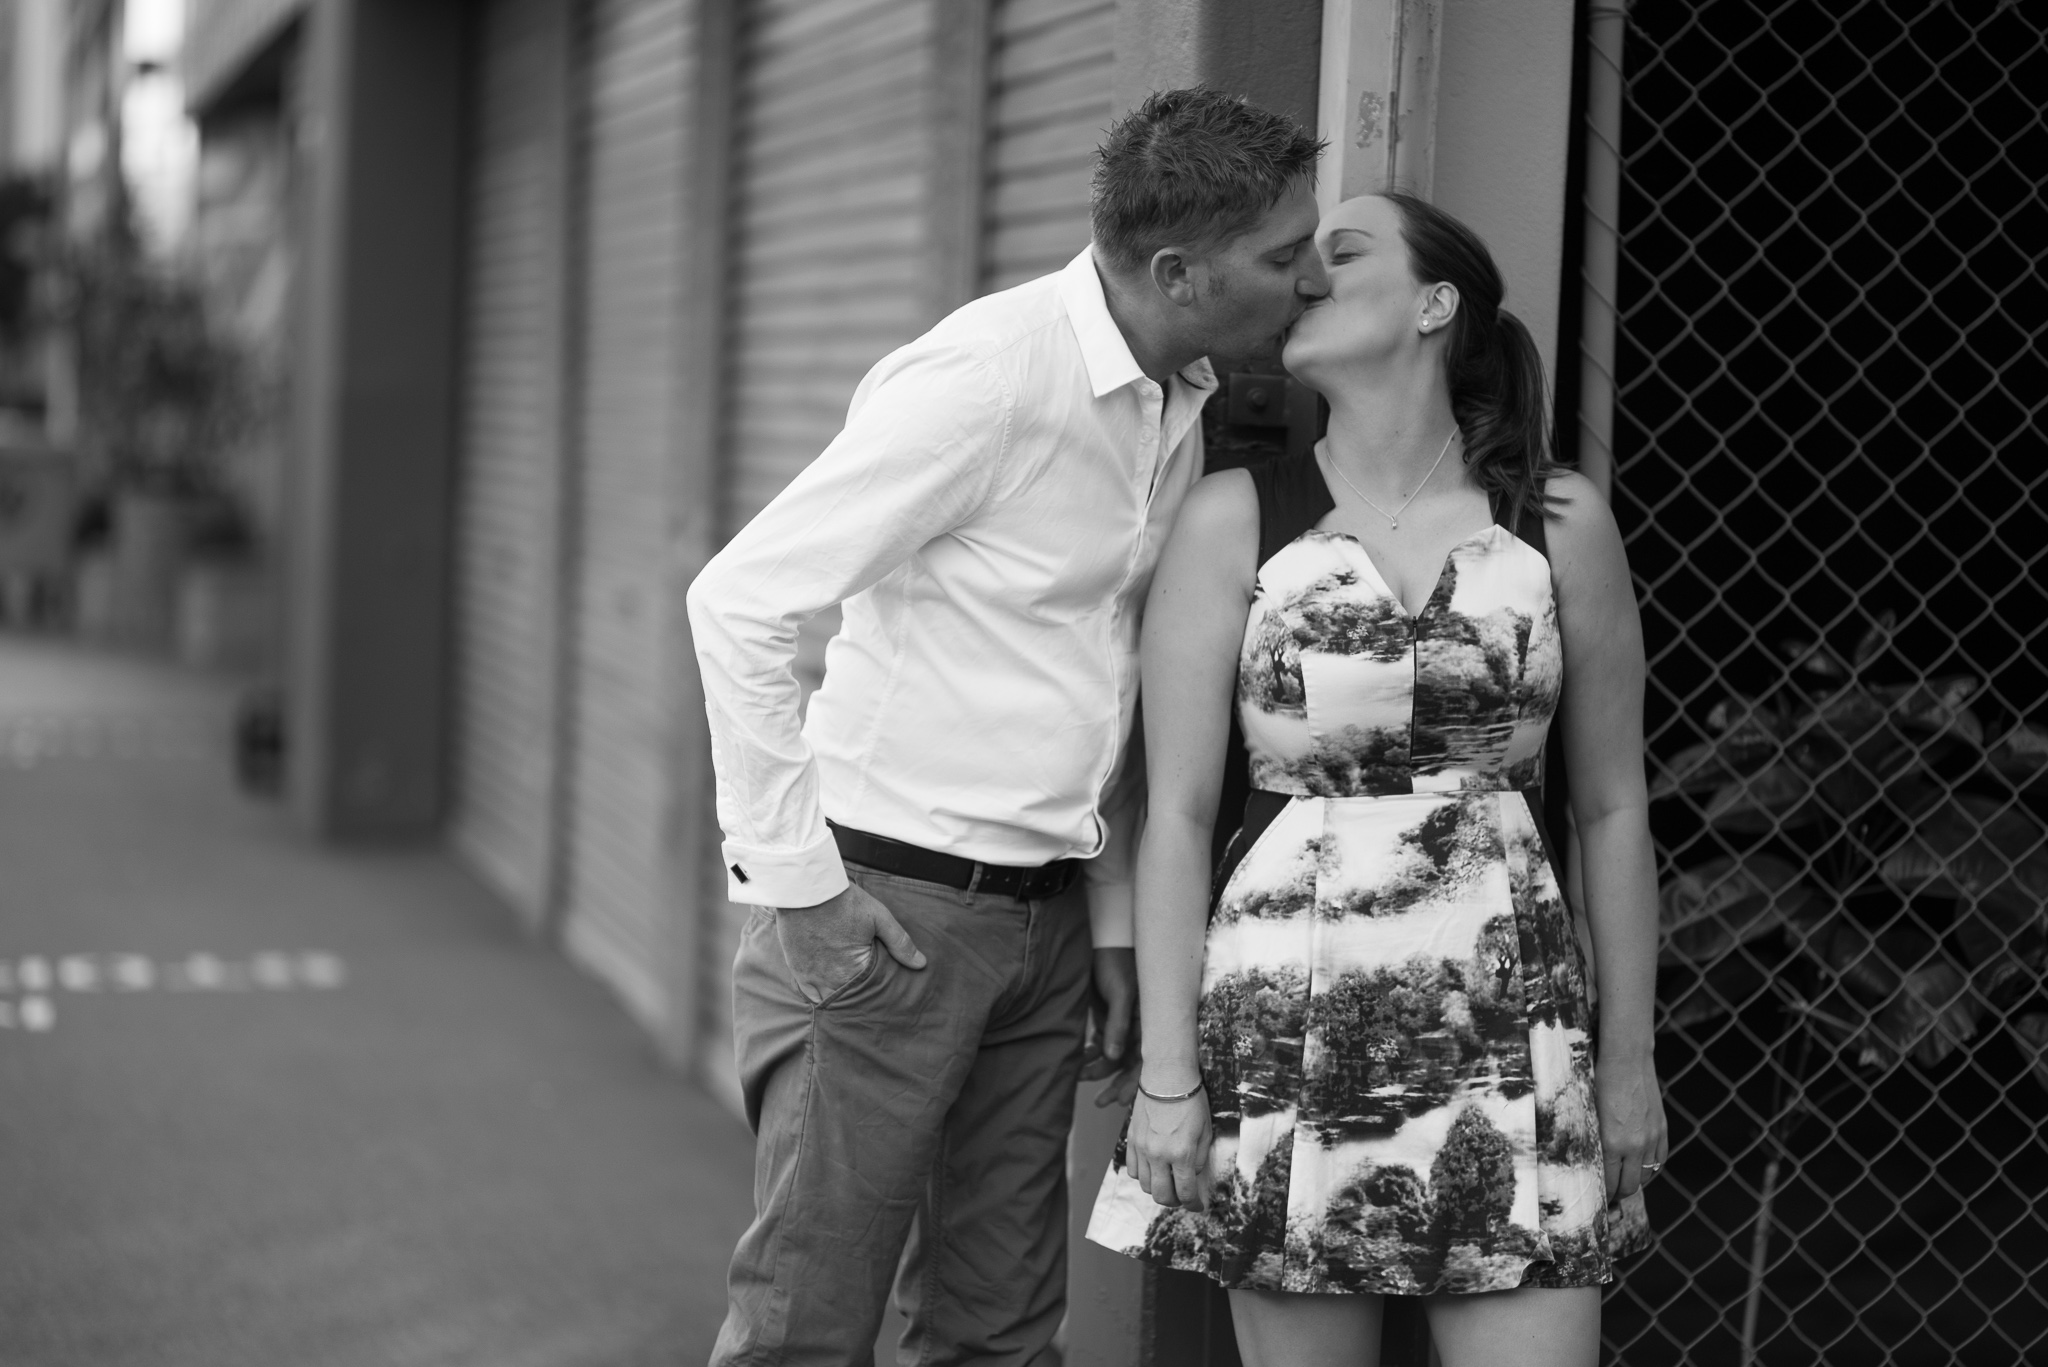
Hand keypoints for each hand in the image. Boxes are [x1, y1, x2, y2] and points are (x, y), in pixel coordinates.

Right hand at [776, 882, 925, 1003]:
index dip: (877, 997)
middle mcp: (831, 980)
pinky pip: (809, 994)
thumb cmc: (845, 901)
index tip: (884, 999)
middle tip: (868, 1003)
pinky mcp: (797, 969)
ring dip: (839, 1000)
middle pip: (849, 1002)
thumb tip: (921, 964)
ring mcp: (811, 976)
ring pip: (828, 1001)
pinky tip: (828, 993)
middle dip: (858, 1001)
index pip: (870, 995)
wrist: (807, 889)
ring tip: (849, 997)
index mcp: (854, 970)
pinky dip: (819, 996)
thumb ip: (900, 943)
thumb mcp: (879, 918)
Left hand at [1082, 948, 1140, 1106]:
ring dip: (1098, 1070)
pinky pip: (1101, 1045)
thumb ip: (1118, 1024)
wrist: (1101, 945)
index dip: (1136, 1083)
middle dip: (1116, 1084)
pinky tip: (1080, 1060)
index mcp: (1149, 1024)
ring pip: (1113, 1058)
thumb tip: (1113, 1058)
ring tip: (1080, 1077)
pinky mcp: (1108, 1021)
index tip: (1123, 1101)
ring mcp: (1122, 1026)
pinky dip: (1092, 1055)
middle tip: (1100, 1102)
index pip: (1147, 1061)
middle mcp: (1139, 1029)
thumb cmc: (1117, 965)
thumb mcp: (1121, 993)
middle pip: (1130, 1065)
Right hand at [1126, 1075, 1212, 1209]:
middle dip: (1174, 1202)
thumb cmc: (1191, 1101)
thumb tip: (1192, 1175)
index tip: (1197, 1206)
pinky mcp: (1131, 1139)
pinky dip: (1143, 1174)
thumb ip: (1199, 1158)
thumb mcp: (1205, 1131)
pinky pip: (1133, 1169)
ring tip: (1168, 1181)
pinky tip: (1153, 1168)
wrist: (1167, 1077)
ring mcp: (1142, 1148)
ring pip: (1145, 1185)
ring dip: (1158, 1188)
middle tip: (1182, 1196)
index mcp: (1181, 1154)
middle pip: (1161, 1195)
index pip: (1186, 1193)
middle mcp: (1159, 1155)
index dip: (1193, 1204)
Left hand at [1597, 1049, 1668, 1201]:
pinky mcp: (1662, 1130)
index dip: (1604, 1193)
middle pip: (1630, 1185)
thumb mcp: (1591, 1115)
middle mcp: (1634, 1145)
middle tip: (1611, 1195)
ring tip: (1625, 1181)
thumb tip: (1593, 1163)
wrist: (1626, 1061)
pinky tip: (1641, 1167)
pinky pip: (1660, 1160)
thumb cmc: (1599, 1084)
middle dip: (1619, 1193)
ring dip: (1636, 1181)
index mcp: (1611, 1143)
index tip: (1598, 1197)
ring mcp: (1651, 1139)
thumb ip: (1594, 1141)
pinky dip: (1651, 1168)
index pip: (1609, 1182)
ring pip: (1646, 1175)